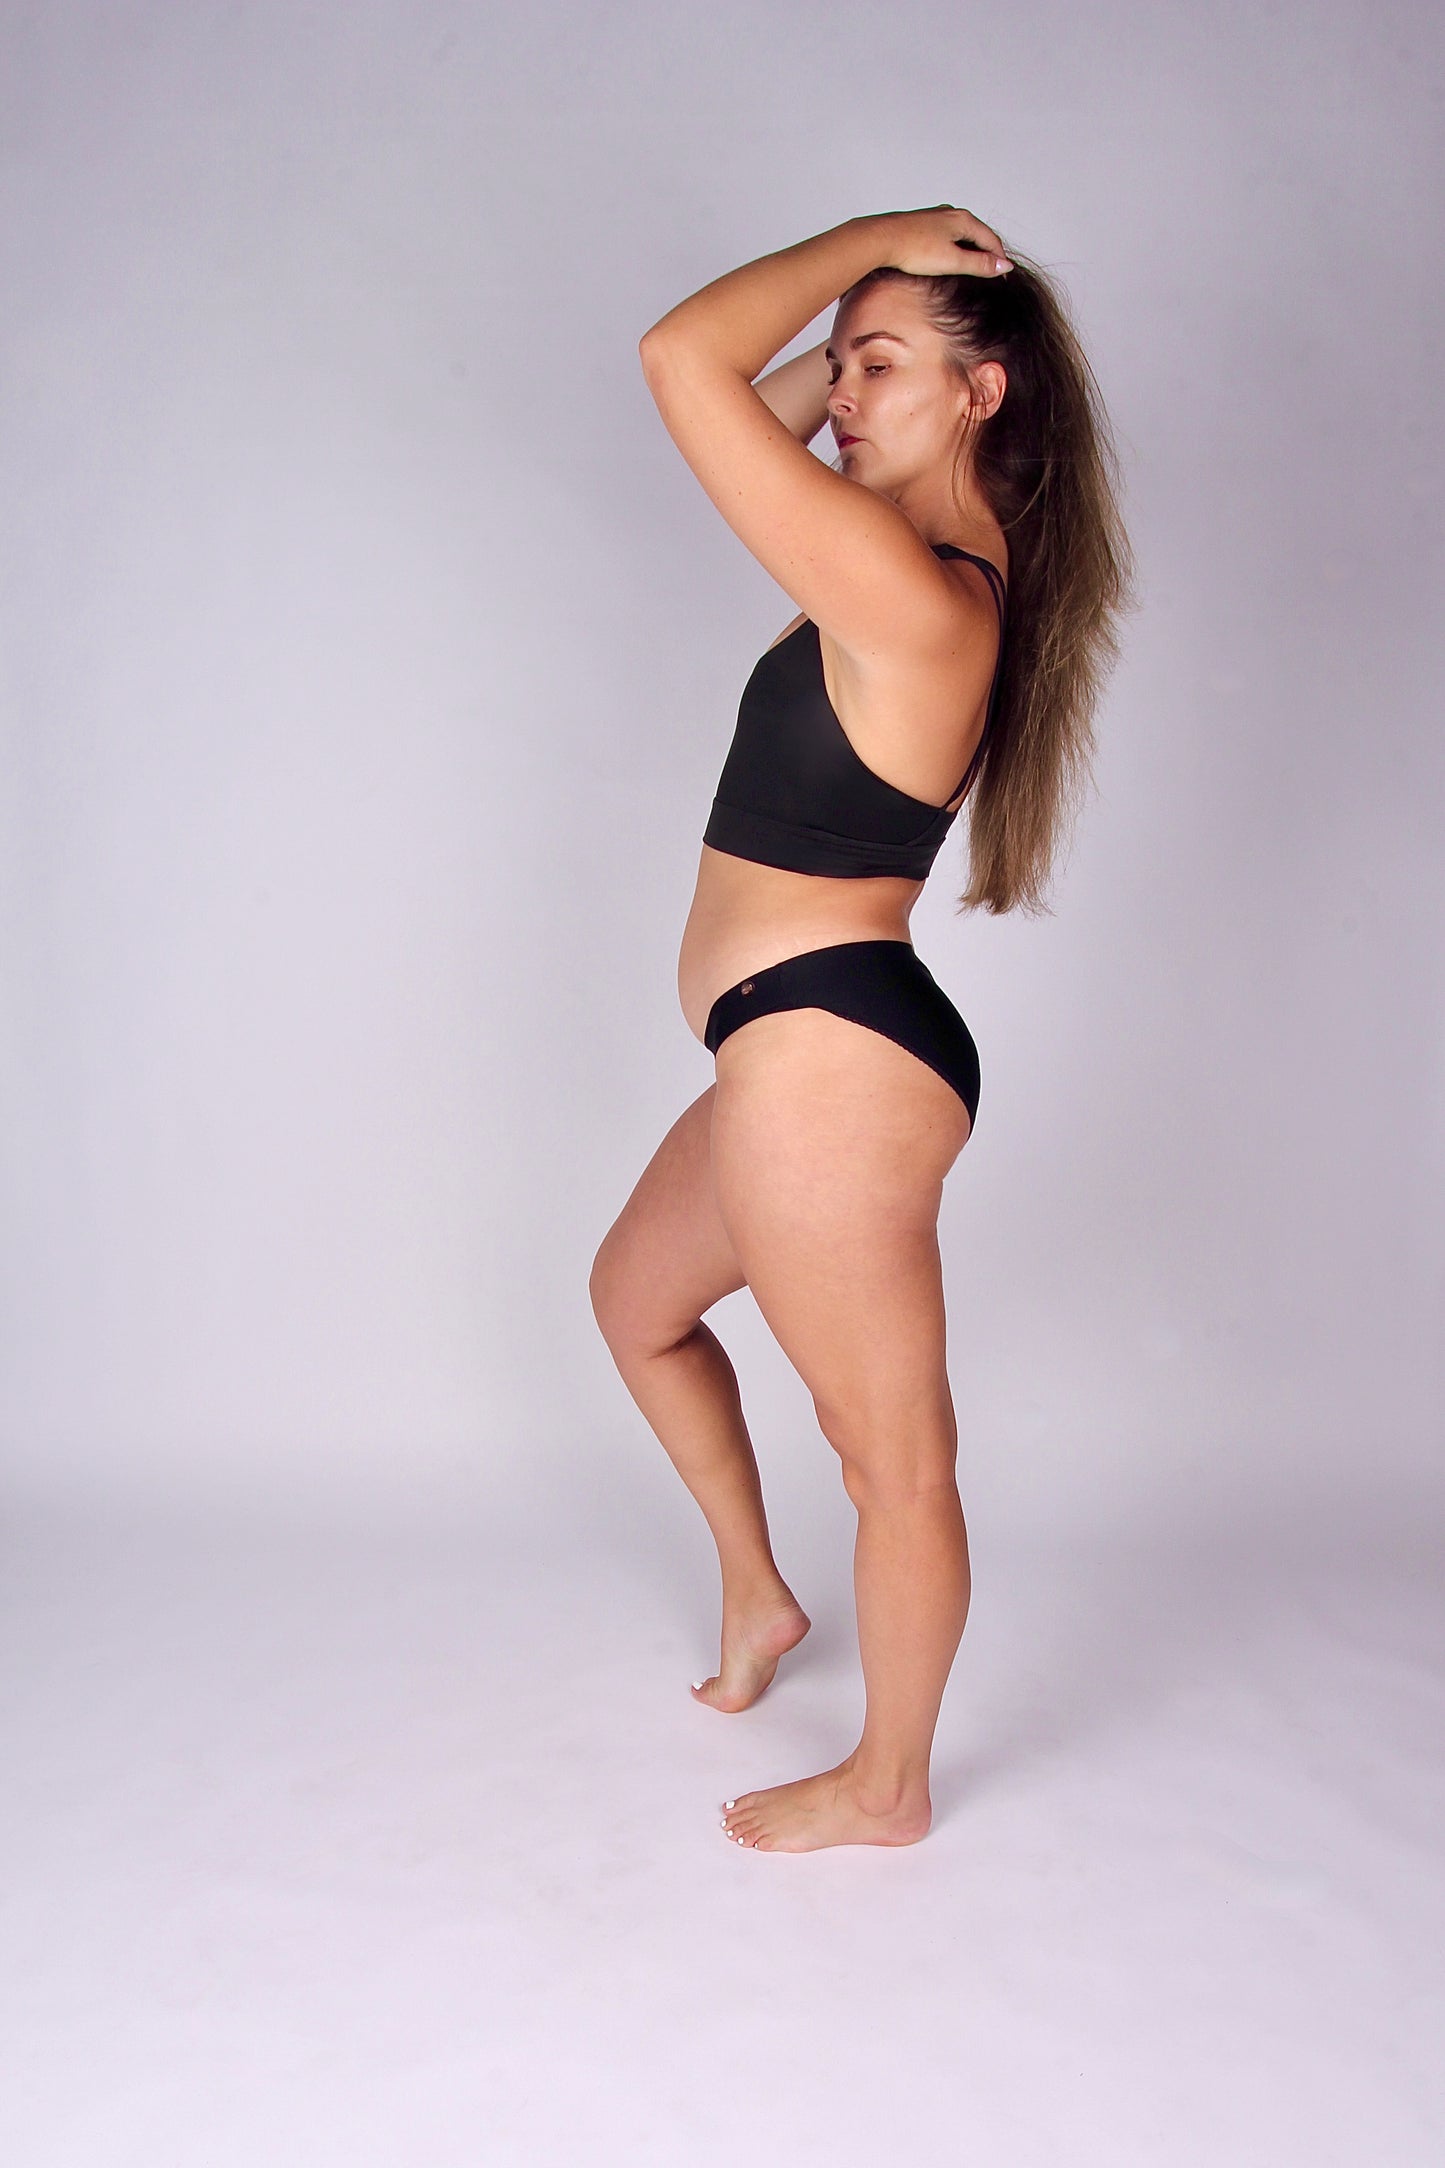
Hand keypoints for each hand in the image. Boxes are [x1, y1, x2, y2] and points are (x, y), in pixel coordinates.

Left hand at [864, 204, 1012, 277]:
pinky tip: (949, 255)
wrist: (882, 239)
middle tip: (992, 271)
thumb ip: (979, 264)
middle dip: (987, 252)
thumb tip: (1003, 266)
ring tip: (974, 265)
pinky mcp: (923, 223)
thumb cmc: (914, 249)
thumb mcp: (953, 261)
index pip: (991, 239)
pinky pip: (947, 233)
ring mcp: (936, 217)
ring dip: (971, 248)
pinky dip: (955, 245)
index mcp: (963, 220)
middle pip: (978, 234)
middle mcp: (951, 213)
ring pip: (962, 232)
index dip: (999, 259)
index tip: (1003, 275)